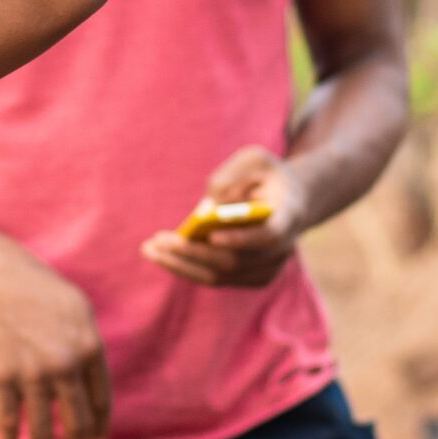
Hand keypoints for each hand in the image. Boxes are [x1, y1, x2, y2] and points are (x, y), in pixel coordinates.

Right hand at [0, 237, 111, 438]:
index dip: (99, 428)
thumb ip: (90, 348)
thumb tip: (94, 390)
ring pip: (41, 429)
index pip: (100, 401)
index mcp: (90, 349)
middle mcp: (65, 366)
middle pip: (75, 423)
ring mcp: (32, 373)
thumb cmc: (41, 290)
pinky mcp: (2, 376)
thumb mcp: (80, 310)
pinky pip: (8, 419)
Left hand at [142, 147, 307, 288]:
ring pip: (220, 276)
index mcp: (289, 216)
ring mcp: (267, 268)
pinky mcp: (250, 277)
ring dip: (181, 264)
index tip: (211, 234)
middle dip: (194, 252)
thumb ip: (229, 179)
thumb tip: (202, 212)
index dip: (241, 239)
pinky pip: (214, 279)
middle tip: (159, 240)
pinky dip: (187, 268)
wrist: (286, 197)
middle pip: (234, 262)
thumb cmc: (264, 173)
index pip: (268, 236)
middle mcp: (282, 250)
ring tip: (149, 248)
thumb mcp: (252, 160)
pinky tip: (162, 254)